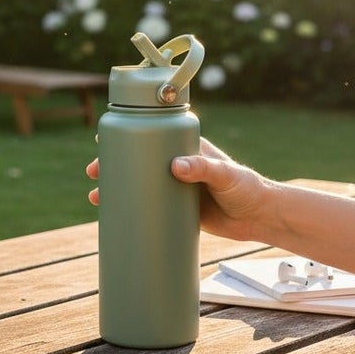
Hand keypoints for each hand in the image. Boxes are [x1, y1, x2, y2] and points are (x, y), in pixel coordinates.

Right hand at [87, 137, 273, 243]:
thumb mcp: (226, 174)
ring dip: (117, 188)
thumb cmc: (248, 188)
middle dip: (112, 164)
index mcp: (186, 147)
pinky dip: (131, 208)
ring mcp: (176, 187)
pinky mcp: (179, 209)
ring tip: (96, 197)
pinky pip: (150, 206)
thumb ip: (204, 168)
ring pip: (139, 184)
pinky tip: (115, 215)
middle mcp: (177, 164)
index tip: (104, 137)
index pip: (152, 135)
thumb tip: (175, 166)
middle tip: (93, 172)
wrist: (261, 218)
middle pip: (138, 160)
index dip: (126, 136)